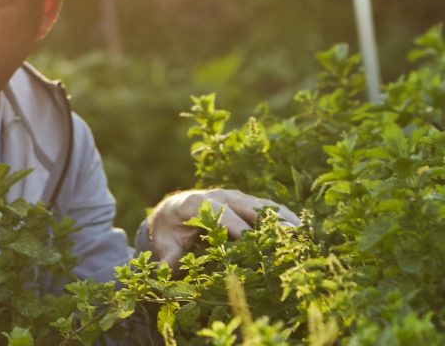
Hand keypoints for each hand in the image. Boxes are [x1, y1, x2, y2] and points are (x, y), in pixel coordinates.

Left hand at [147, 189, 300, 269]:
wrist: (171, 215)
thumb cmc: (168, 231)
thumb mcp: (164, 243)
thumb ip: (168, 256)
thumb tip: (167, 269)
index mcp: (194, 203)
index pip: (215, 210)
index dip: (230, 222)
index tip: (246, 236)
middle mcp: (217, 195)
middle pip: (243, 205)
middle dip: (262, 220)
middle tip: (284, 237)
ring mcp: (233, 198)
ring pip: (259, 205)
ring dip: (279, 218)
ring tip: (300, 234)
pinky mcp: (246, 203)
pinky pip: (266, 208)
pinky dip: (282, 217)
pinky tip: (300, 230)